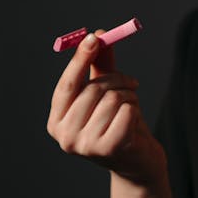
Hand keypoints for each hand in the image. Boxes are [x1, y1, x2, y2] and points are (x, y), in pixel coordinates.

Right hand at [46, 30, 165, 187]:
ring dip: (130, 97)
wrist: (139, 163)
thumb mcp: (108, 95)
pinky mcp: (110, 149)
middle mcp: (65, 136)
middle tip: (132, 83)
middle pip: (93, 89)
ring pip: (113, 99)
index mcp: (57, 121)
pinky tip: (136, 123)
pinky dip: (136, 110)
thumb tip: (99, 34)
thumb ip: (101, 67)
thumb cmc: (120, 126)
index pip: (67, 85)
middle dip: (118, 80)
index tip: (93, 38)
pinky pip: (127, 112)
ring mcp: (86, 145)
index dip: (80, 60)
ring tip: (133, 107)